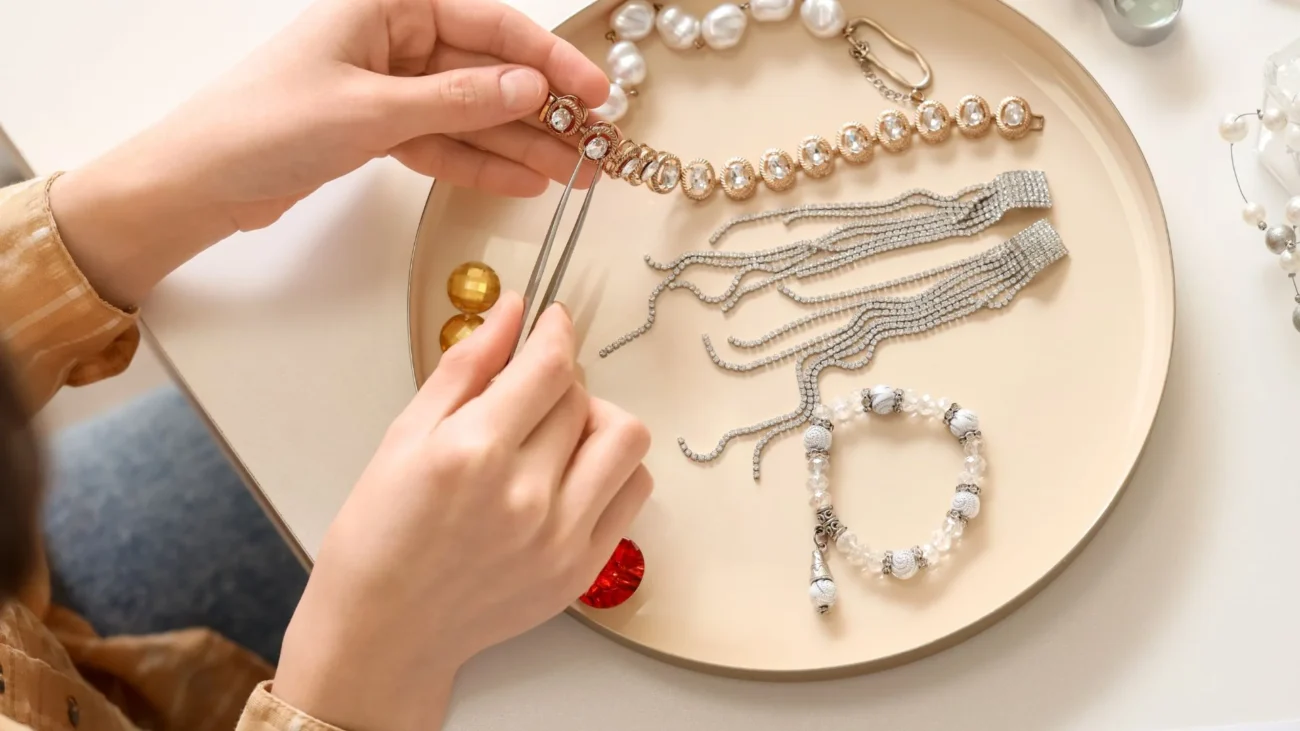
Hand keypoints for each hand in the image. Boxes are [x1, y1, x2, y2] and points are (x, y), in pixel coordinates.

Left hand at [50, 0, 608, 306]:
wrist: (199, 182)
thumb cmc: (263, 124)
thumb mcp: (371, 109)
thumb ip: (457, 101)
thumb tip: (531, 89)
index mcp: (387, 5)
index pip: (487, 25)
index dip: (548, 59)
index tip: (594, 91)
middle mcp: (392, 39)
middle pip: (488, 72)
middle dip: (545, 111)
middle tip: (596, 144)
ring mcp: (388, 87)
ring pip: (473, 113)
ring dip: (524, 144)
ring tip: (576, 173)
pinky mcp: (379, 130)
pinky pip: (447, 143)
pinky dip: (483, 164)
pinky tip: (527, 180)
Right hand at [273, 294, 652, 730]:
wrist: (384, 631)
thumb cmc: (379, 534)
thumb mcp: (405, 436)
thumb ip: (465, 368)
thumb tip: (512, 311)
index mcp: (473, 452)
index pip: (550, 366)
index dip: (555, 332)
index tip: (551, 322)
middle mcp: (525, 494)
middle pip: (582, 398)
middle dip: (558, 379)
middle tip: (529, 392)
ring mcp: (560, 537)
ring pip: (624, 439)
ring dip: (597, 420)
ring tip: (558, 434)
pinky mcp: (581, 569)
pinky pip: (632, 492)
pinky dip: (611, 469)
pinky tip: (572, 474)